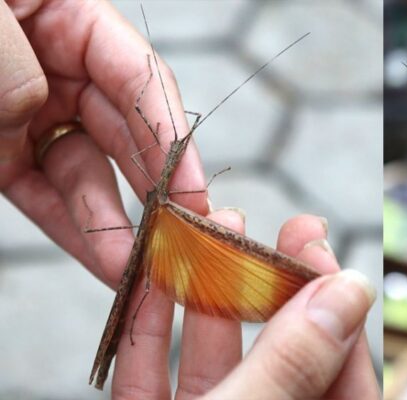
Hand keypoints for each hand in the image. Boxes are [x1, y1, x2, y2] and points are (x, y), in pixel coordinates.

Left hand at [0, 0, 207, 286]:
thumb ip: (6, 54)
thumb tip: (35, 107)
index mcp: (65, 13)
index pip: (137, 78)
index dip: (171, 137)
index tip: (191, 193)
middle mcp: (58, 64)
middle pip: (124, 133)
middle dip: (155, 191)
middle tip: (183, 244)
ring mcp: (29, 110)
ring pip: (87, 173)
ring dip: (116, 226)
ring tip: (141, 273)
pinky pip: (43, 194)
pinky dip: (74, 229)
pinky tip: (105, 260)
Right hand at [111, 212, 378, 398]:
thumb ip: (291, 364)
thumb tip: (348, 292)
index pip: (343, 376)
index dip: (334, 310)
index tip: (317, 248)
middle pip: (279, 355)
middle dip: (274, 284)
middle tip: (285, 226)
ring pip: (213, 361)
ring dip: (210, 293)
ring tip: (217, 227)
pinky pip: (149, 380)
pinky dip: (150, 331)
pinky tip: (152, 279)